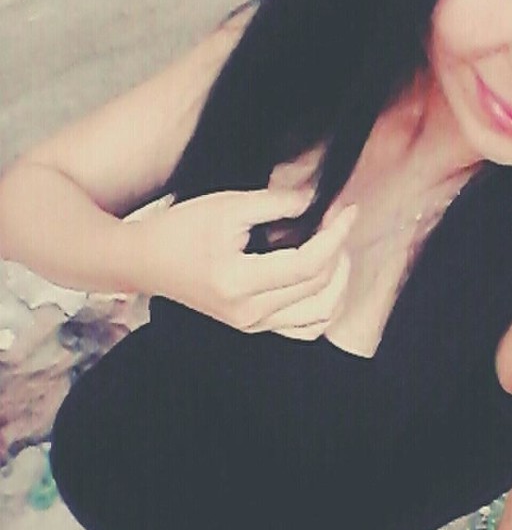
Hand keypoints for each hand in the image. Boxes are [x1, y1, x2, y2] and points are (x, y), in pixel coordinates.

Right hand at [128, 188, 355, 339]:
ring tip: (335, 251)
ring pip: (320, 316)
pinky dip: (324, 305)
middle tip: (338, 224)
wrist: (144, 261)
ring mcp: (252, 326)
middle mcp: (250, 314)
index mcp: (240, 283)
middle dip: (339, 252)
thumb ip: (278, 203)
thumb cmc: (180, 229)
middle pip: (319, 289)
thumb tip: (317, 202)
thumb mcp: (228, 205)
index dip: (336, 235)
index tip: (349, 211)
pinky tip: (322, 278)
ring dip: (338, 283)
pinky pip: (305, 328)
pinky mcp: (253, 327)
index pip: (309, 265)